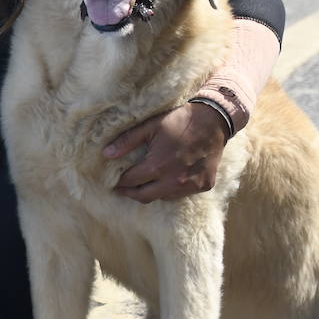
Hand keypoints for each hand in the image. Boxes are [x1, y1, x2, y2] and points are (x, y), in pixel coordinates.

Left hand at [103, 103, 227, 202]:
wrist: (213, 121)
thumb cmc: (179, 121)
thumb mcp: (150, 126)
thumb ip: (127, 141)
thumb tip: (105, 154)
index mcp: (158, 165)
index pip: (131, 181)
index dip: (119, 182)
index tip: (113, 181)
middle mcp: (174, 180)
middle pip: (144, 196)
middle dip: (130, 193)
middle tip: (122, 189)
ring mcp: (191, 186)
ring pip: (163, 197)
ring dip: (151, 192)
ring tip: (143, 184)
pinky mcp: (204, 186)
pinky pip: (181, 194)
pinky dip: (170, 190)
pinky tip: (165, 180)